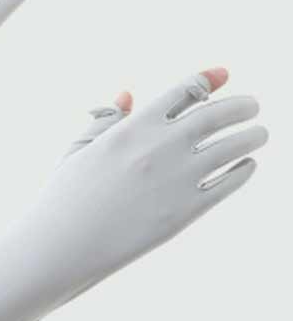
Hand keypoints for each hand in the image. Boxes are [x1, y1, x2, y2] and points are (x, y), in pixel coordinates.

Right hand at [32, 69, 266, 299]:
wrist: (60, 246)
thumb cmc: (63, 197)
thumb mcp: (78, 150)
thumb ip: (106, 120)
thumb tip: (128, 95)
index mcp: (131, 128)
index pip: (182, 91)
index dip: (207, 79)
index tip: (224, 74)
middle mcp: (158, 148)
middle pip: (216, 114)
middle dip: (241, 105)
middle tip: (253, 105)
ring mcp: (174, 180)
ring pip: (232, 147)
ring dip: (252, 135)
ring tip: (259, 133)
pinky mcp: (184, 213)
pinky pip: (227, 184)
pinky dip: (244, 170)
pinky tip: (247, 165)